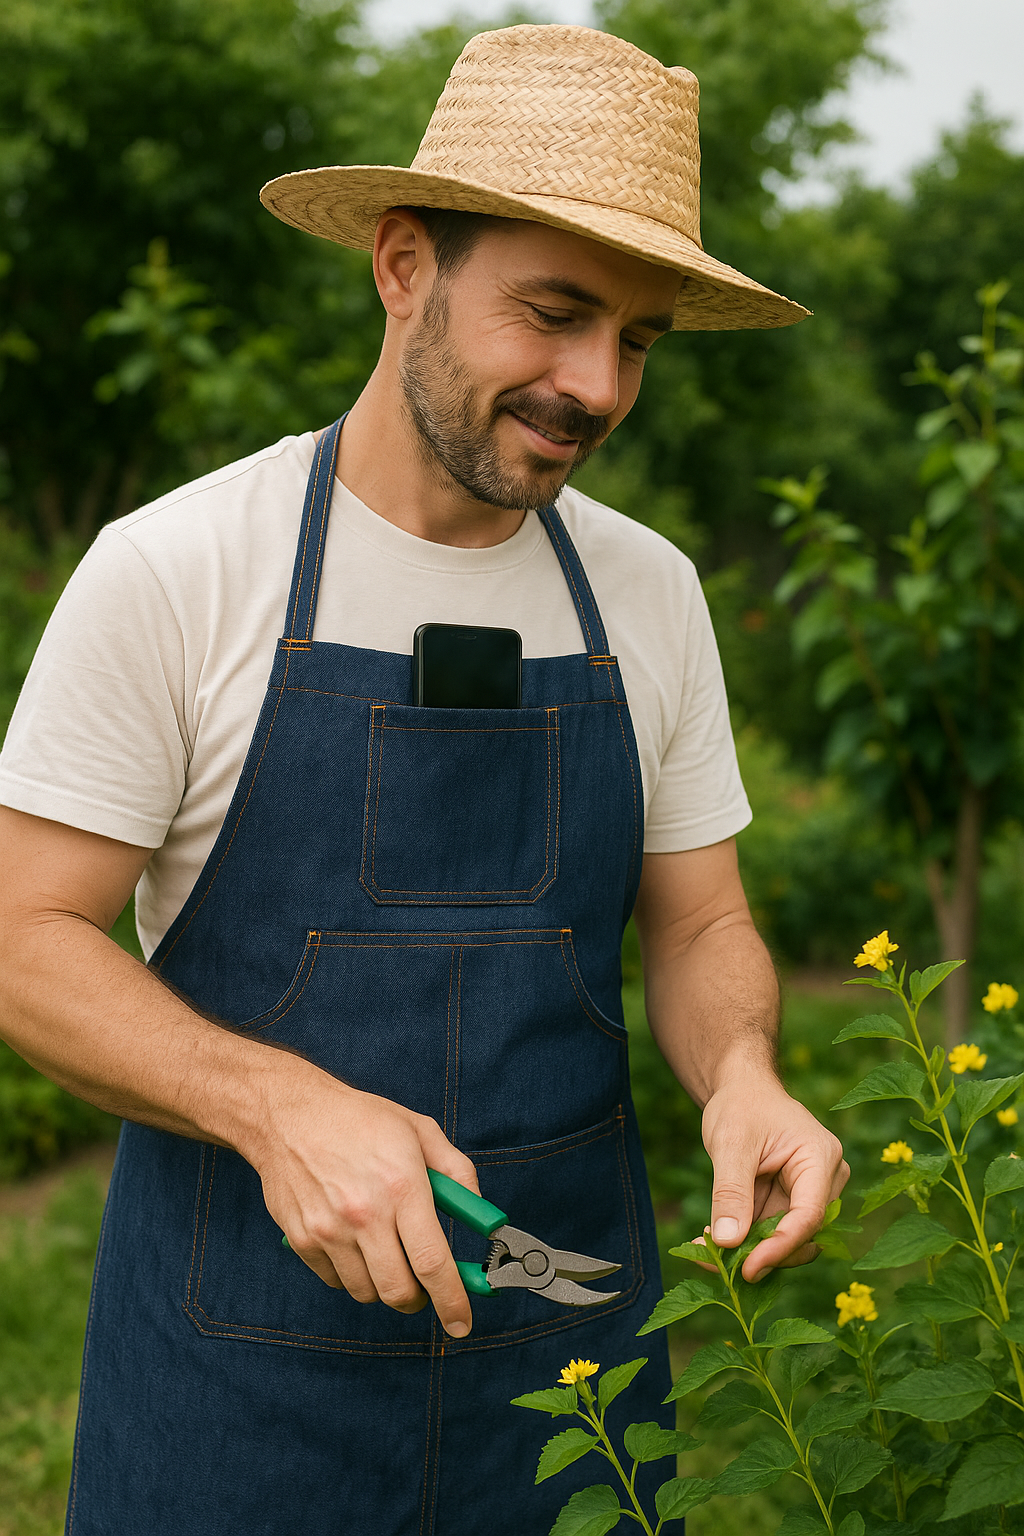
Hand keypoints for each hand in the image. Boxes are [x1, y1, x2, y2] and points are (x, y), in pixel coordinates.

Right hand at [249, 1058, 479, 1337]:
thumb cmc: (359, 1120)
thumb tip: (480, 1215)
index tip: (461, 1323)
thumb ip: (457, 1172)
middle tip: (422, 1284)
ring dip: (383, 1285)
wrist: (289, 1114)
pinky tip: (353, 1241)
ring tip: (384, 1249)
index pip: (433, 1262)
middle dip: (419, 1299)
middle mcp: (364, 1214)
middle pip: (399, 1292)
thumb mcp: (419, 1131)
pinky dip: (351, 1274)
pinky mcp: (302, 1240)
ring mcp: (328, 1230)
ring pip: (367, 1292)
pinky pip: (335, 1281)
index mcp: (402, 1185)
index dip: (452, 1300)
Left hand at [699, 1069, 848, 1283]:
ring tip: (704, 1250)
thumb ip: (731, 1192)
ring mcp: (809, 1192)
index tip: (746, 1269)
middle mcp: (825, 1180)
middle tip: (711, 1261)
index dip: (779, 1247)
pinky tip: (711, 1239)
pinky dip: (744, 1239)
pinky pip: (771, 1231)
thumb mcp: (731, 1144)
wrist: (741, 1089)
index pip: (809, 1215)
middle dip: (759, 1253)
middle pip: (800, 1234)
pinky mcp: (791, 1202)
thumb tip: (728, 1243)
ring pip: (784, 1239)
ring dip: (747, 1250)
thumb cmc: (741, 1105)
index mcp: (821, 1158)